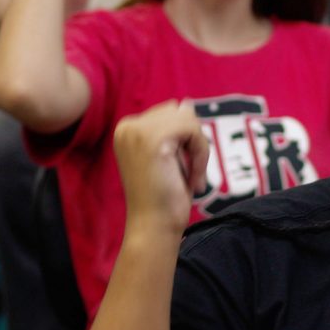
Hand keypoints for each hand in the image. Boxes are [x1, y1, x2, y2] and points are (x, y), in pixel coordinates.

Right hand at [113, 100, 209, 238]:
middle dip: (194, 143)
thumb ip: (177, 129)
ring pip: (189, 120)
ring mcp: (138, 131)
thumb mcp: (171, 156)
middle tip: (190, 175)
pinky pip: (193, 131)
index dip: (186, 140)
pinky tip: (193, 179)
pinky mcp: (153, 139)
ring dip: (199, 150)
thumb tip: (187, 102)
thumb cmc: (163, 198)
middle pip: (181, 112)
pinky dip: (200, 155)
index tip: (181, 169)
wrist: (154, 227)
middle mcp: (128, 126)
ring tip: (192, 178)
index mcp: (128, 129)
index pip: (172, 113)